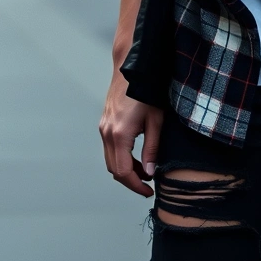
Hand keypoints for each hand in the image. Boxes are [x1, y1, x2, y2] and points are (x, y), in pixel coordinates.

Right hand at [99, 68, 162, 196]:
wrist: (131, 68)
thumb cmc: (147, 91)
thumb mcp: (156, 121)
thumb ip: (152, 148)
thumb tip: (149, 173)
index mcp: (120, 134)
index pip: (123, 172)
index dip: (136, 186)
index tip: (149, 192)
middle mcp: (107, 133)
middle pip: (114, 169)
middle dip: (131, 181)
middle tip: (149, 186)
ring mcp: (103, 128)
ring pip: (111, 160)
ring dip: (126, 170)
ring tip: (146, 172)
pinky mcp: (105, 124)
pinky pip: (110, 149)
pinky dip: (122, 159)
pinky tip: (138, 158)